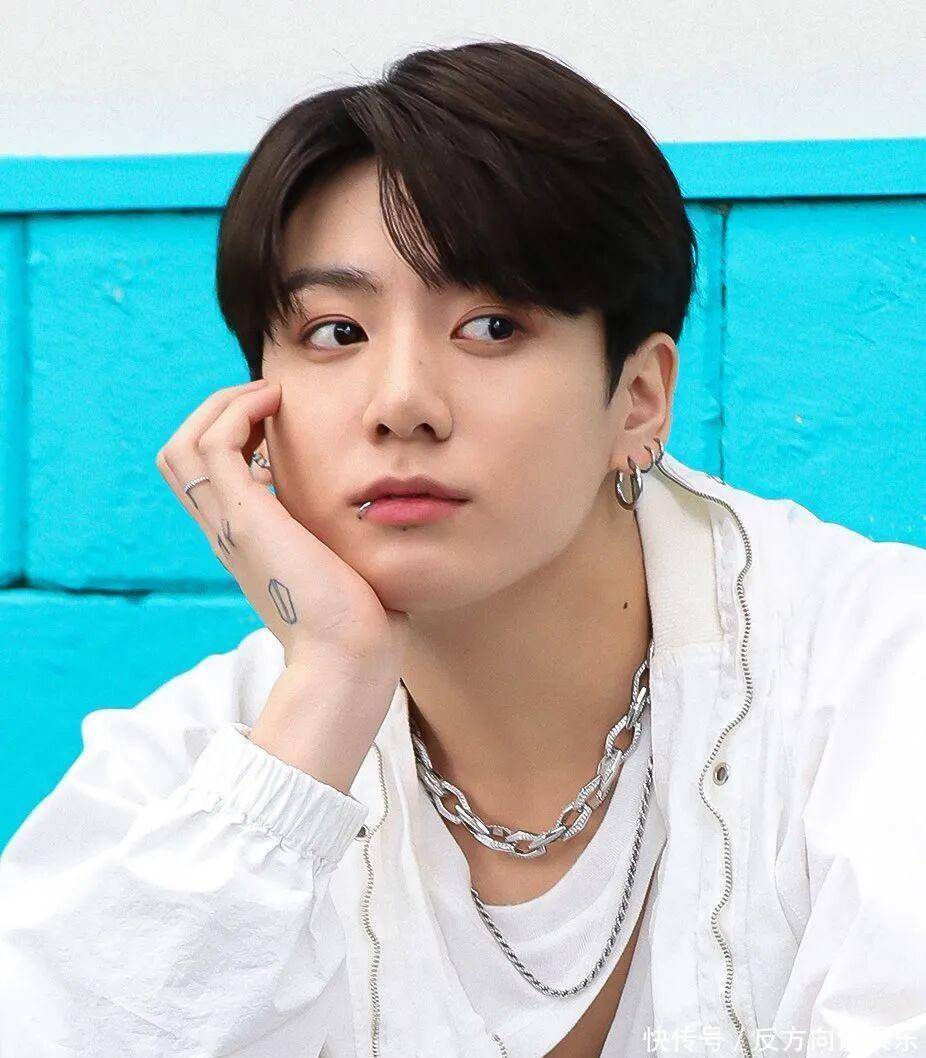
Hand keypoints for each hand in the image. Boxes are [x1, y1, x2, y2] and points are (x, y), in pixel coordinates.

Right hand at [155, 379, 409, 672]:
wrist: (349, 658)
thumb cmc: (361, 622)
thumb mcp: (343, 566)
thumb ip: (337, 537)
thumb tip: (364, 511)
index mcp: (246, 543)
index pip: (206, 479)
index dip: (231, 438)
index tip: (278, 426)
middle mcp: (227, 533)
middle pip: (180, 458)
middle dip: (216, 415)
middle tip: (267, 402)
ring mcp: (230, 525)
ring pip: (183, 446)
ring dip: (221, 407)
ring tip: (269, 397)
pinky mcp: (244, 518)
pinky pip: (213, 444)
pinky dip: (237, 411)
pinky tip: (277, 405)